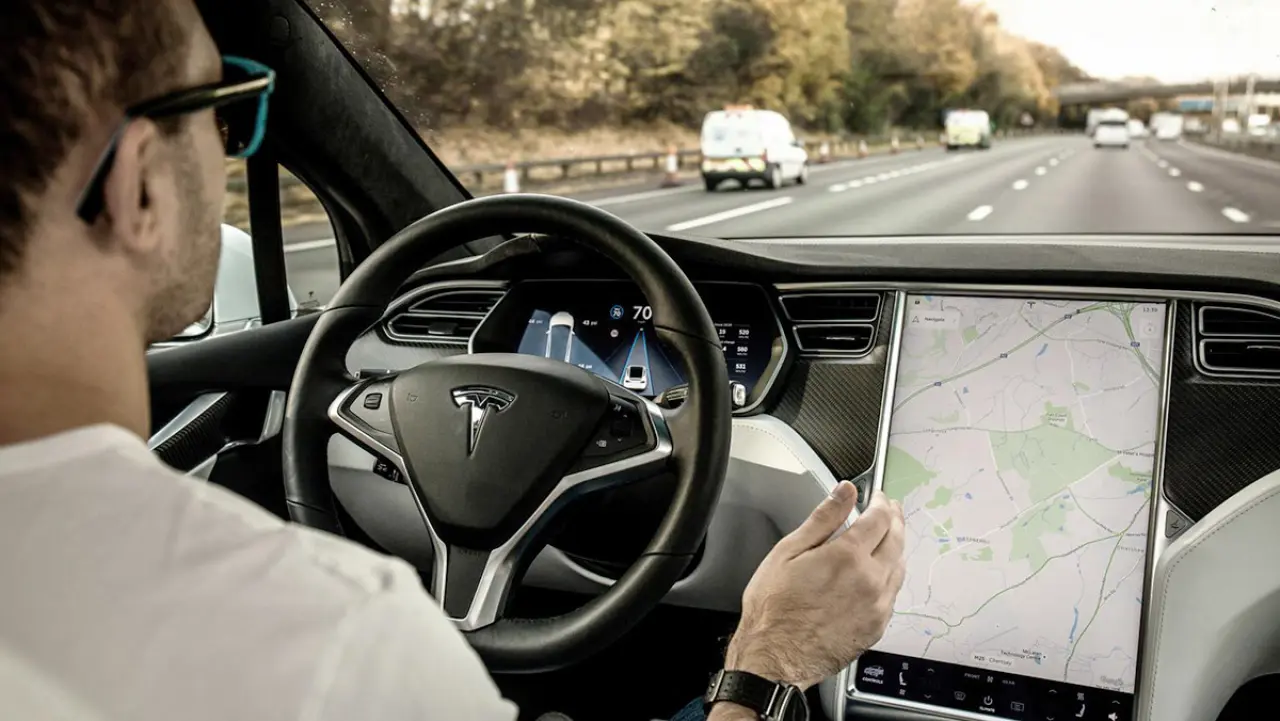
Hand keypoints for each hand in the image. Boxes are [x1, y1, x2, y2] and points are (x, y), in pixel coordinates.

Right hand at [723, 481, 905, 690]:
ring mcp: (877, 606)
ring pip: (900, 566)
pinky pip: (893, 593)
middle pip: (897, 539)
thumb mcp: (788, 552)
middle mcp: (870, 580)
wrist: (775, 657)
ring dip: (896, 546)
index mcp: (847, 557)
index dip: (881, 502)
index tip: (878, 497)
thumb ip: (823, 518)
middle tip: (889, 510)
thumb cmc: (774, 608)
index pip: (880, 518)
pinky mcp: (877, 625)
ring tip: (887, 536)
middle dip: (895, 519)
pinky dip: (891, 574)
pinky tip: (879, 571)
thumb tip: (844, 492)